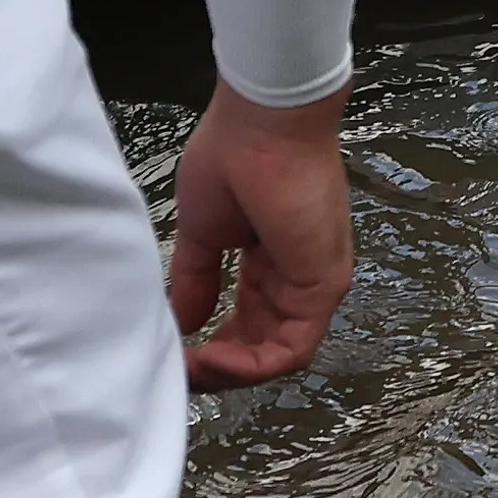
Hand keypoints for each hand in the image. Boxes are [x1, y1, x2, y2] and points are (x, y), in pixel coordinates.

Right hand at [168, 83, 353, 388]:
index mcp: (273, 262)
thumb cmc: (233, 160)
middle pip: (262, 347)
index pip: (248, 325)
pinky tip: (209, 357)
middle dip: (217, 368)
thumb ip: (196, 280)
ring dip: (229, 373)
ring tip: (188, 367)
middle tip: (175, 369)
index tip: (171, 352)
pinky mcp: (325, 284)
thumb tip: (182, 322)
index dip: (210, 348)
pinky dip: (250, 366)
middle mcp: (299, 277)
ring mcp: (316, 282)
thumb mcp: (203, 233)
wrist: (262, 124)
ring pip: (278, 355)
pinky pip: (292, 348)